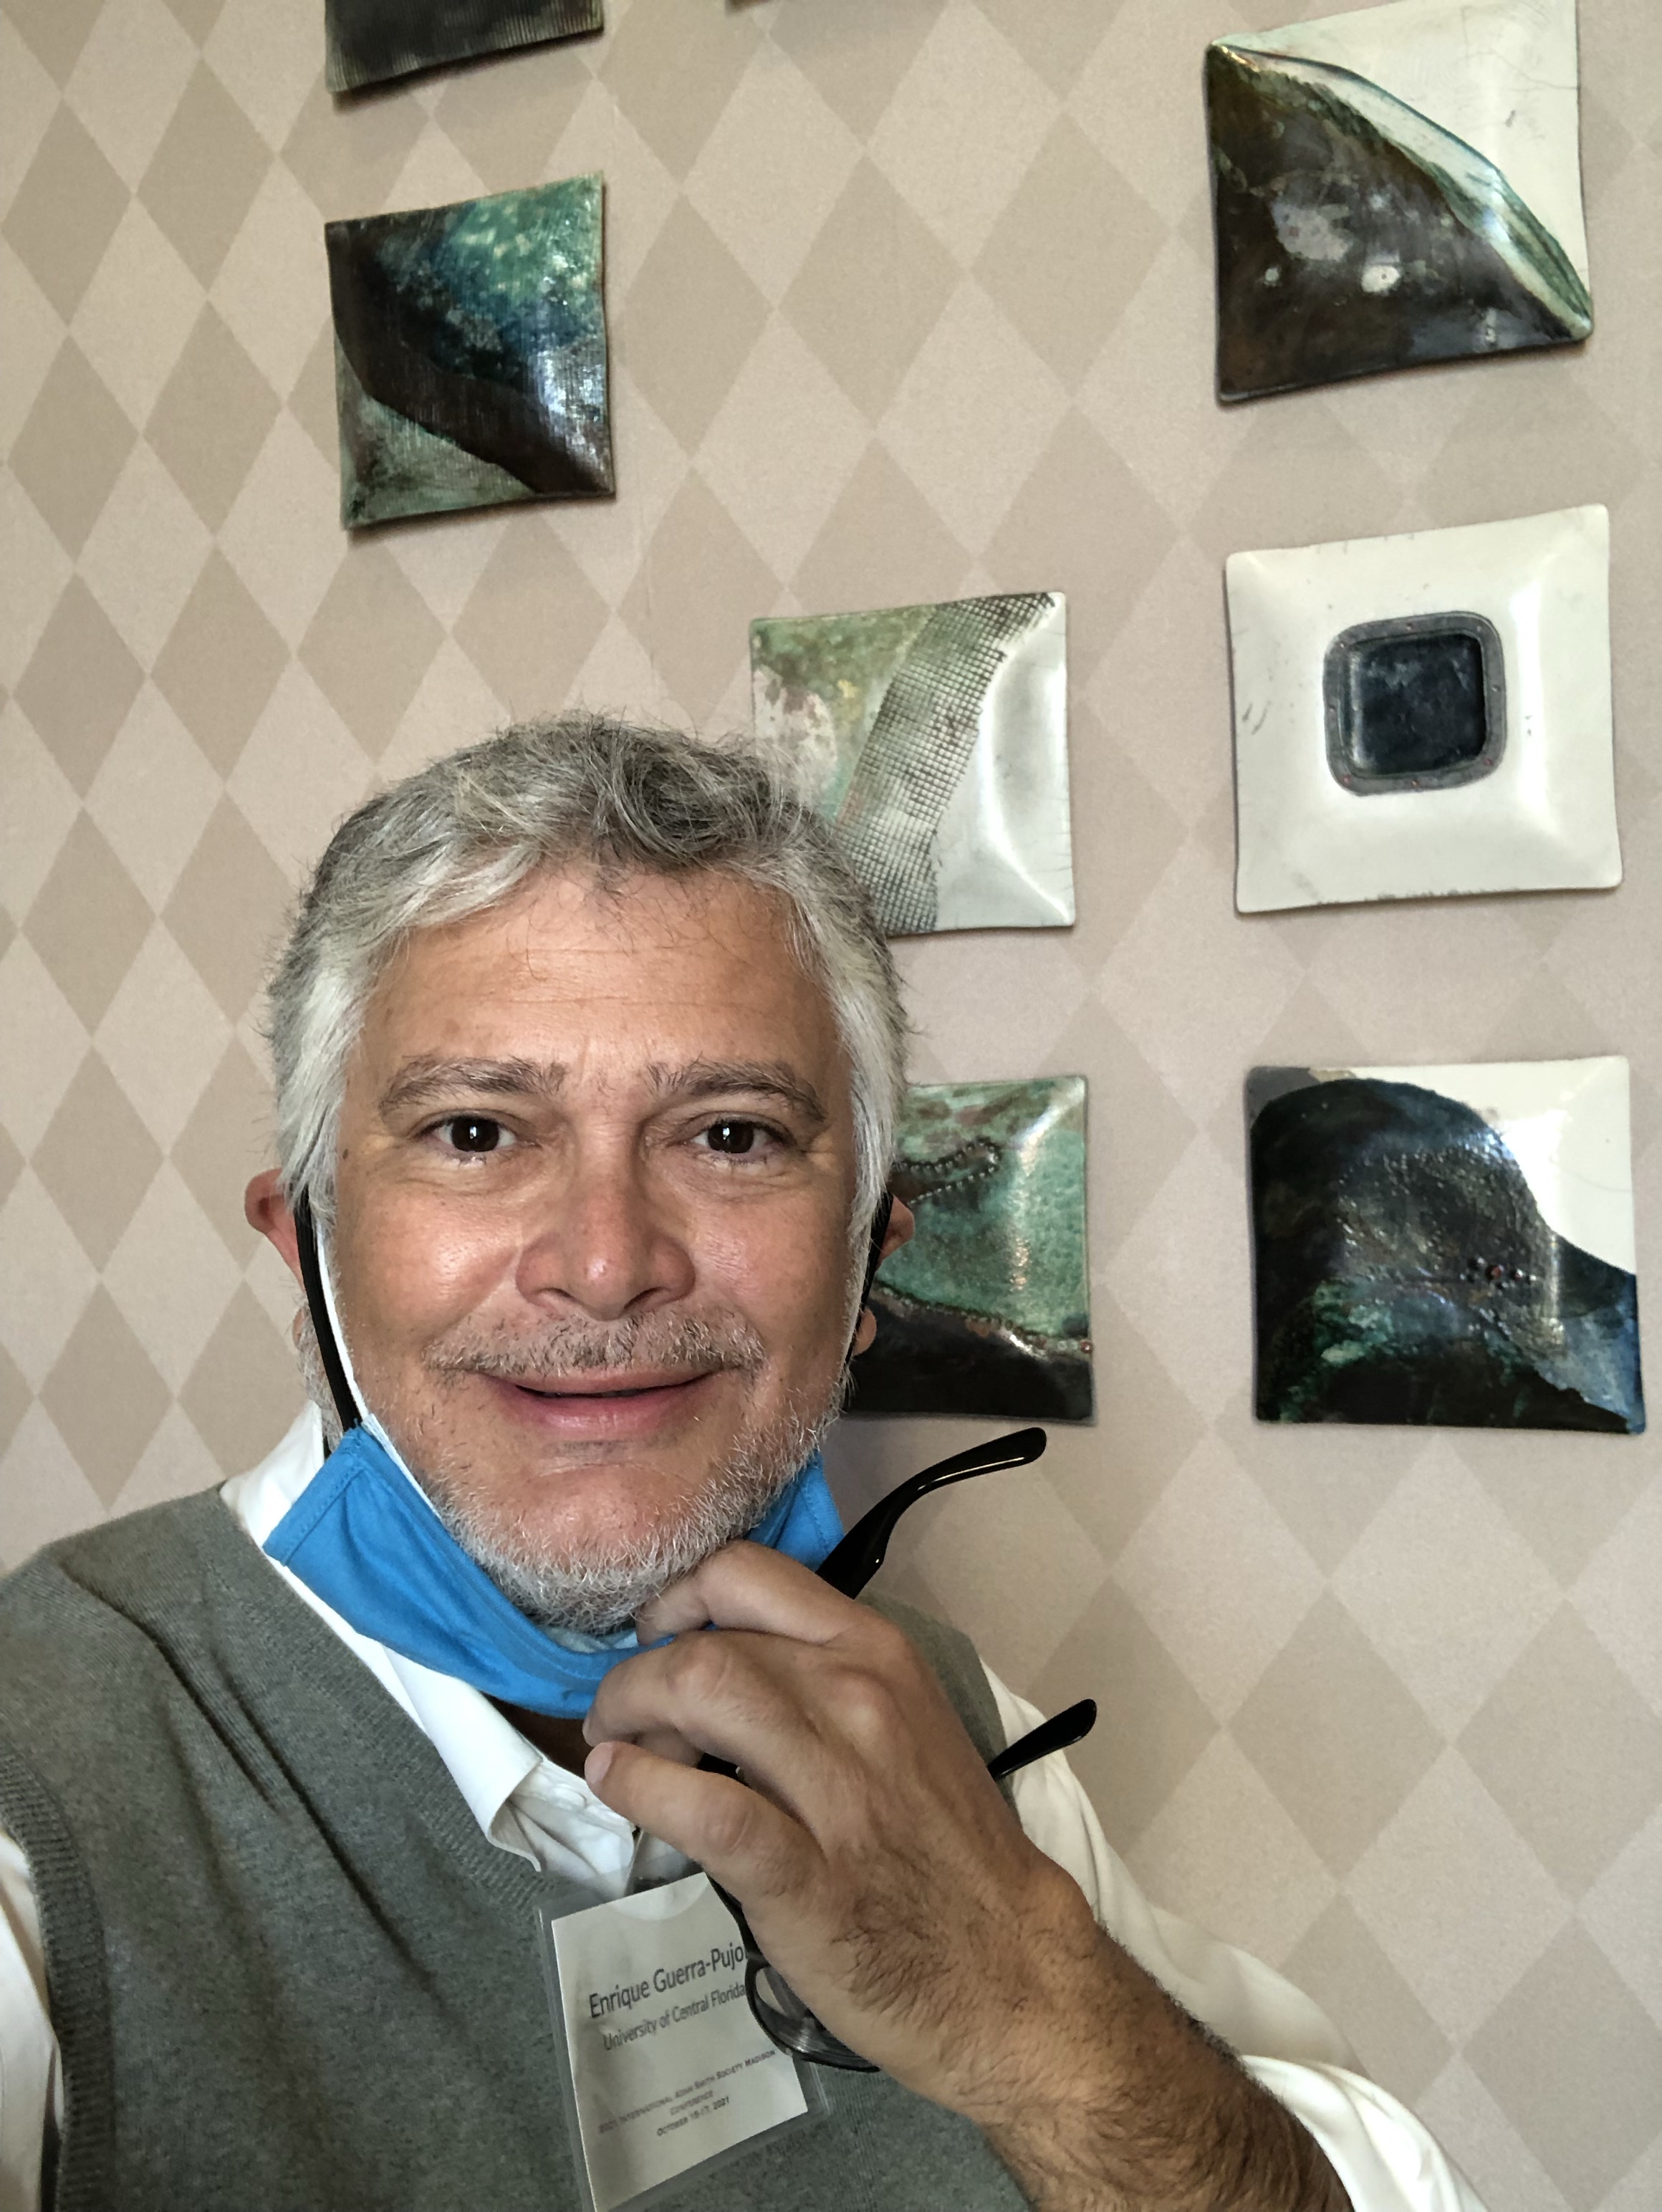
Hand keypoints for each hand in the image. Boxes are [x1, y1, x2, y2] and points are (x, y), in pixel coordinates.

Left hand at [583, 1546, 1350, 2210]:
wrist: (1010, 1969)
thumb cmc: (943, 1846)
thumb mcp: (901, 1723)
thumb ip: (818, 1680)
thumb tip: (712, 1660)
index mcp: (878, 1654)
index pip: (748, 1572)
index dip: (677, 1595)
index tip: (658, 1637)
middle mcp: (858, 1699)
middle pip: (706, 1639)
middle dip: (637, 1671)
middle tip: (623, 1715)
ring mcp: (836, 1785)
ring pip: (698, 1694)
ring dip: (628, 1714)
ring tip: (620, 1749)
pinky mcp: (805, 1871)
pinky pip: (703, 1807)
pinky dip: (641, 1788)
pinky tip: (620, 1787)